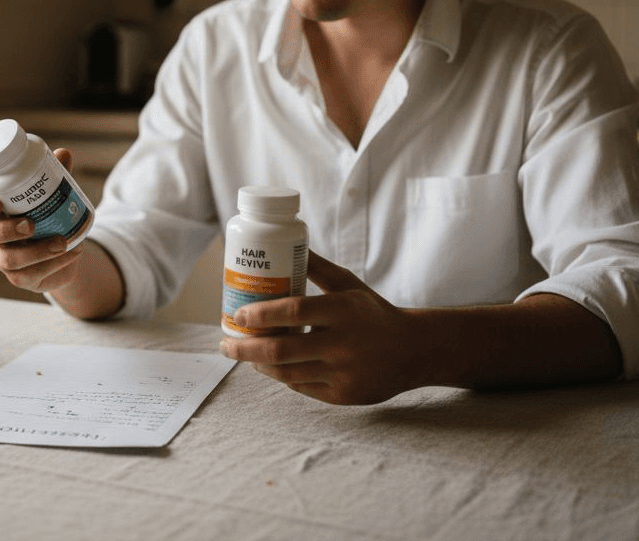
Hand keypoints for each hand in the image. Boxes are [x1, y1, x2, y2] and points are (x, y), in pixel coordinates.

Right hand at [0, 148, 85, 293]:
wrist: (67, 250)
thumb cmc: (52, 215)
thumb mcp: (56, 194)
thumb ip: (57, 176)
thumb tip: (64, 154)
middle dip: (5, 231)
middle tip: (30, 225)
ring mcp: (5, 258)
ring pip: (8, 260)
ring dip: (36, 251)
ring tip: (62, 243)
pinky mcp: (21, 278)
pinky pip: (31, 275)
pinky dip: (55, 264)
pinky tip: (73, 252)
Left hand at [219, 251, 424, 404]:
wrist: (413, 351)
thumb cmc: (373, 313)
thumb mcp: (349, 285)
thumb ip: (317, 268)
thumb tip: (286, 242)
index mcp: (342, 310)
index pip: (293, 311)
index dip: (260, 314)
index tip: (238, 315)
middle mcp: (343, 343)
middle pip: (280, 350)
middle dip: (244, 348)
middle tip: (225, 343)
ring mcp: (343, 372)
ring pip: (286, 373)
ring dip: (258, 364)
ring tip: (244, 355)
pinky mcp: (344, 396)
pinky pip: (301, 387)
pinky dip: (281, 377)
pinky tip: (271, 367)